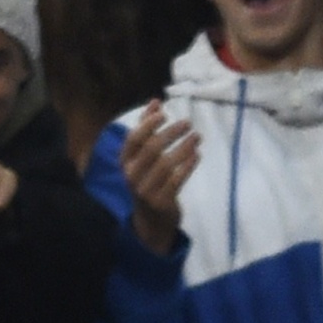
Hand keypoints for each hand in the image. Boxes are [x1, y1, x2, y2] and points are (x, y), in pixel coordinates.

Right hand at [119, 100, 198, 255]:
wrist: (151, 220)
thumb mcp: (142, 158)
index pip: (133, 139)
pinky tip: (197, 155)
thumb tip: (155, 102)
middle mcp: (131, 176)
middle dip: (171, 133)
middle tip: (188, 123)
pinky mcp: (160, 201)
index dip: (148, 124)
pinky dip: (188, 165)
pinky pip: (177, 179)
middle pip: (151, 149)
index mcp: (125, 163)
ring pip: (166, 163)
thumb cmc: (148, 180)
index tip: (165, 113)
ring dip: (183, 147)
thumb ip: (146, 130)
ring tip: (197, 137)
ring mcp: (145, 190)